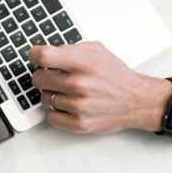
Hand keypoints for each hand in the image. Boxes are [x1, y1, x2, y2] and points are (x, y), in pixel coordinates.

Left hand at [28, 42, 171, 133]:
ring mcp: (79, 106)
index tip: (34, 57)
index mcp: (83, 64)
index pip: (43, 57)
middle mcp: (79, 85)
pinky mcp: (79, 124)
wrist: (137, 100)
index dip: (34, 55)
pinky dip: (57, 112)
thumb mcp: (97, 51)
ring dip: (52, 95)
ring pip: (44, 99)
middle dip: (43, 76)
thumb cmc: (117, 76)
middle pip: (38, 79)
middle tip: (53, 77)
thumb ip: (71, 49)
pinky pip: (52, 117)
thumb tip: (48, 52)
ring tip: (68, 92)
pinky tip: (69, 106)